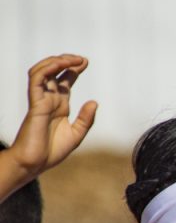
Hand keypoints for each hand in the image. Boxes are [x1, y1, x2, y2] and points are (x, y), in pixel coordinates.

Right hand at [10, 55, 98, 182]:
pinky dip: (47, 70)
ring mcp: (41, 100)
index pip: (64, 81)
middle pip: (53, 72)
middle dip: (66, 61)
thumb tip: (94, 102)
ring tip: (72, 59)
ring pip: (42, 72)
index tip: (85, 62)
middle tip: (81, 59)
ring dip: (55, 62)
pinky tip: (60, 66)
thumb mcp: (76, 134)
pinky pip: (37, 81)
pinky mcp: (35, 104)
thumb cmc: (52, 151)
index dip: (73, 69)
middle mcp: (49, 100)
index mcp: (59, 105)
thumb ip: (86, 119)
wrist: (35, 163)